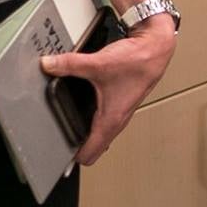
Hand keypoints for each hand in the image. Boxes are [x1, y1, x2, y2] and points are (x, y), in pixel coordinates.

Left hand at [39, 17, 175, 165]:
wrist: (157, 47)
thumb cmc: (139, 61)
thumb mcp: (99, 64)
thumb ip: (70, 64)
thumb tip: (49, 65)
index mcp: (110, 120)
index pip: (88, 156)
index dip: (70, 158)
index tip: (55, 154)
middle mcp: (116, 120)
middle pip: (91, 147)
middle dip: (73, 145)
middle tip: (55, 138)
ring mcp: (119, 111)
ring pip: (98, 132)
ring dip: (83, 130)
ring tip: (66, 121)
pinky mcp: (120, 100)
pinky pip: (102, 117)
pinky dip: (91, 114)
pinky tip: (83, 100)